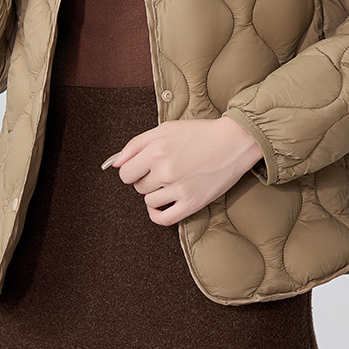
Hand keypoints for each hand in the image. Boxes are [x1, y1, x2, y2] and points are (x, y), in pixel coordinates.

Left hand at [104, 116, 263, 225]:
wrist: (233, 143)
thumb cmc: (199, 134)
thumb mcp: (165, 129)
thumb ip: (136, 144)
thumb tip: (115, 163)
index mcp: (156, 149)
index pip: (125, 172)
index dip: (132, 170)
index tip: (142, 167)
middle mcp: (165, 170)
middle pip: (137, 187)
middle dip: (146, 179)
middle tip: (163, 170)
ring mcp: (178, 189)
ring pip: (149, 201)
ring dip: (155, 194)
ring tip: (170, 181)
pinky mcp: (191, 203)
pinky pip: (162, 218)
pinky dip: (157, 214)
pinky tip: (162, 205)